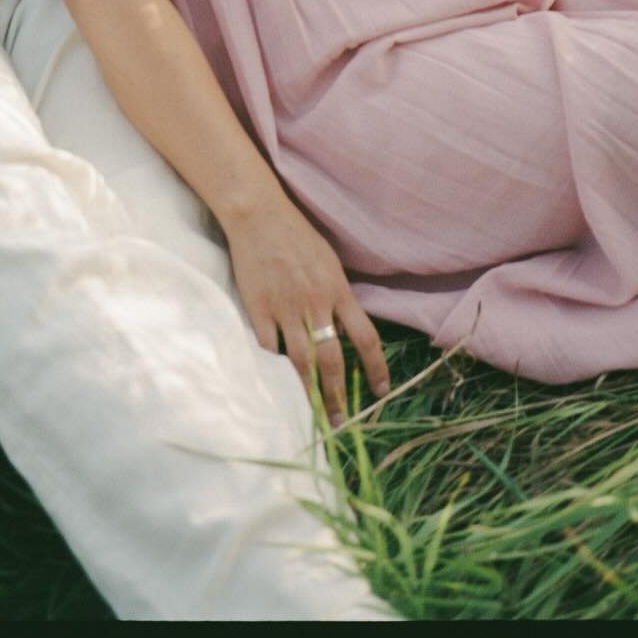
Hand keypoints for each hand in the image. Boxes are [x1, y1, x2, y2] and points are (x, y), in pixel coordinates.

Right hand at [224, 198, 390, 424]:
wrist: (258, 215)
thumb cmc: (297, 235)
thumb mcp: (329, 262)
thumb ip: (338, 296)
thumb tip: (343, 332)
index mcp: (338, 291)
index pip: (366, 339)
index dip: (376, 369)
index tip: (380, 391)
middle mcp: (315, 304)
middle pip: (331, 360)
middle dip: (338, 396)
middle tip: (341, 422)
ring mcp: (284, 308)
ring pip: (299, 362)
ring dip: (308, 393)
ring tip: (313, 416)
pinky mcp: (257, 309)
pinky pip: (267, 347)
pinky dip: (272, 364)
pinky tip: (275, 379)